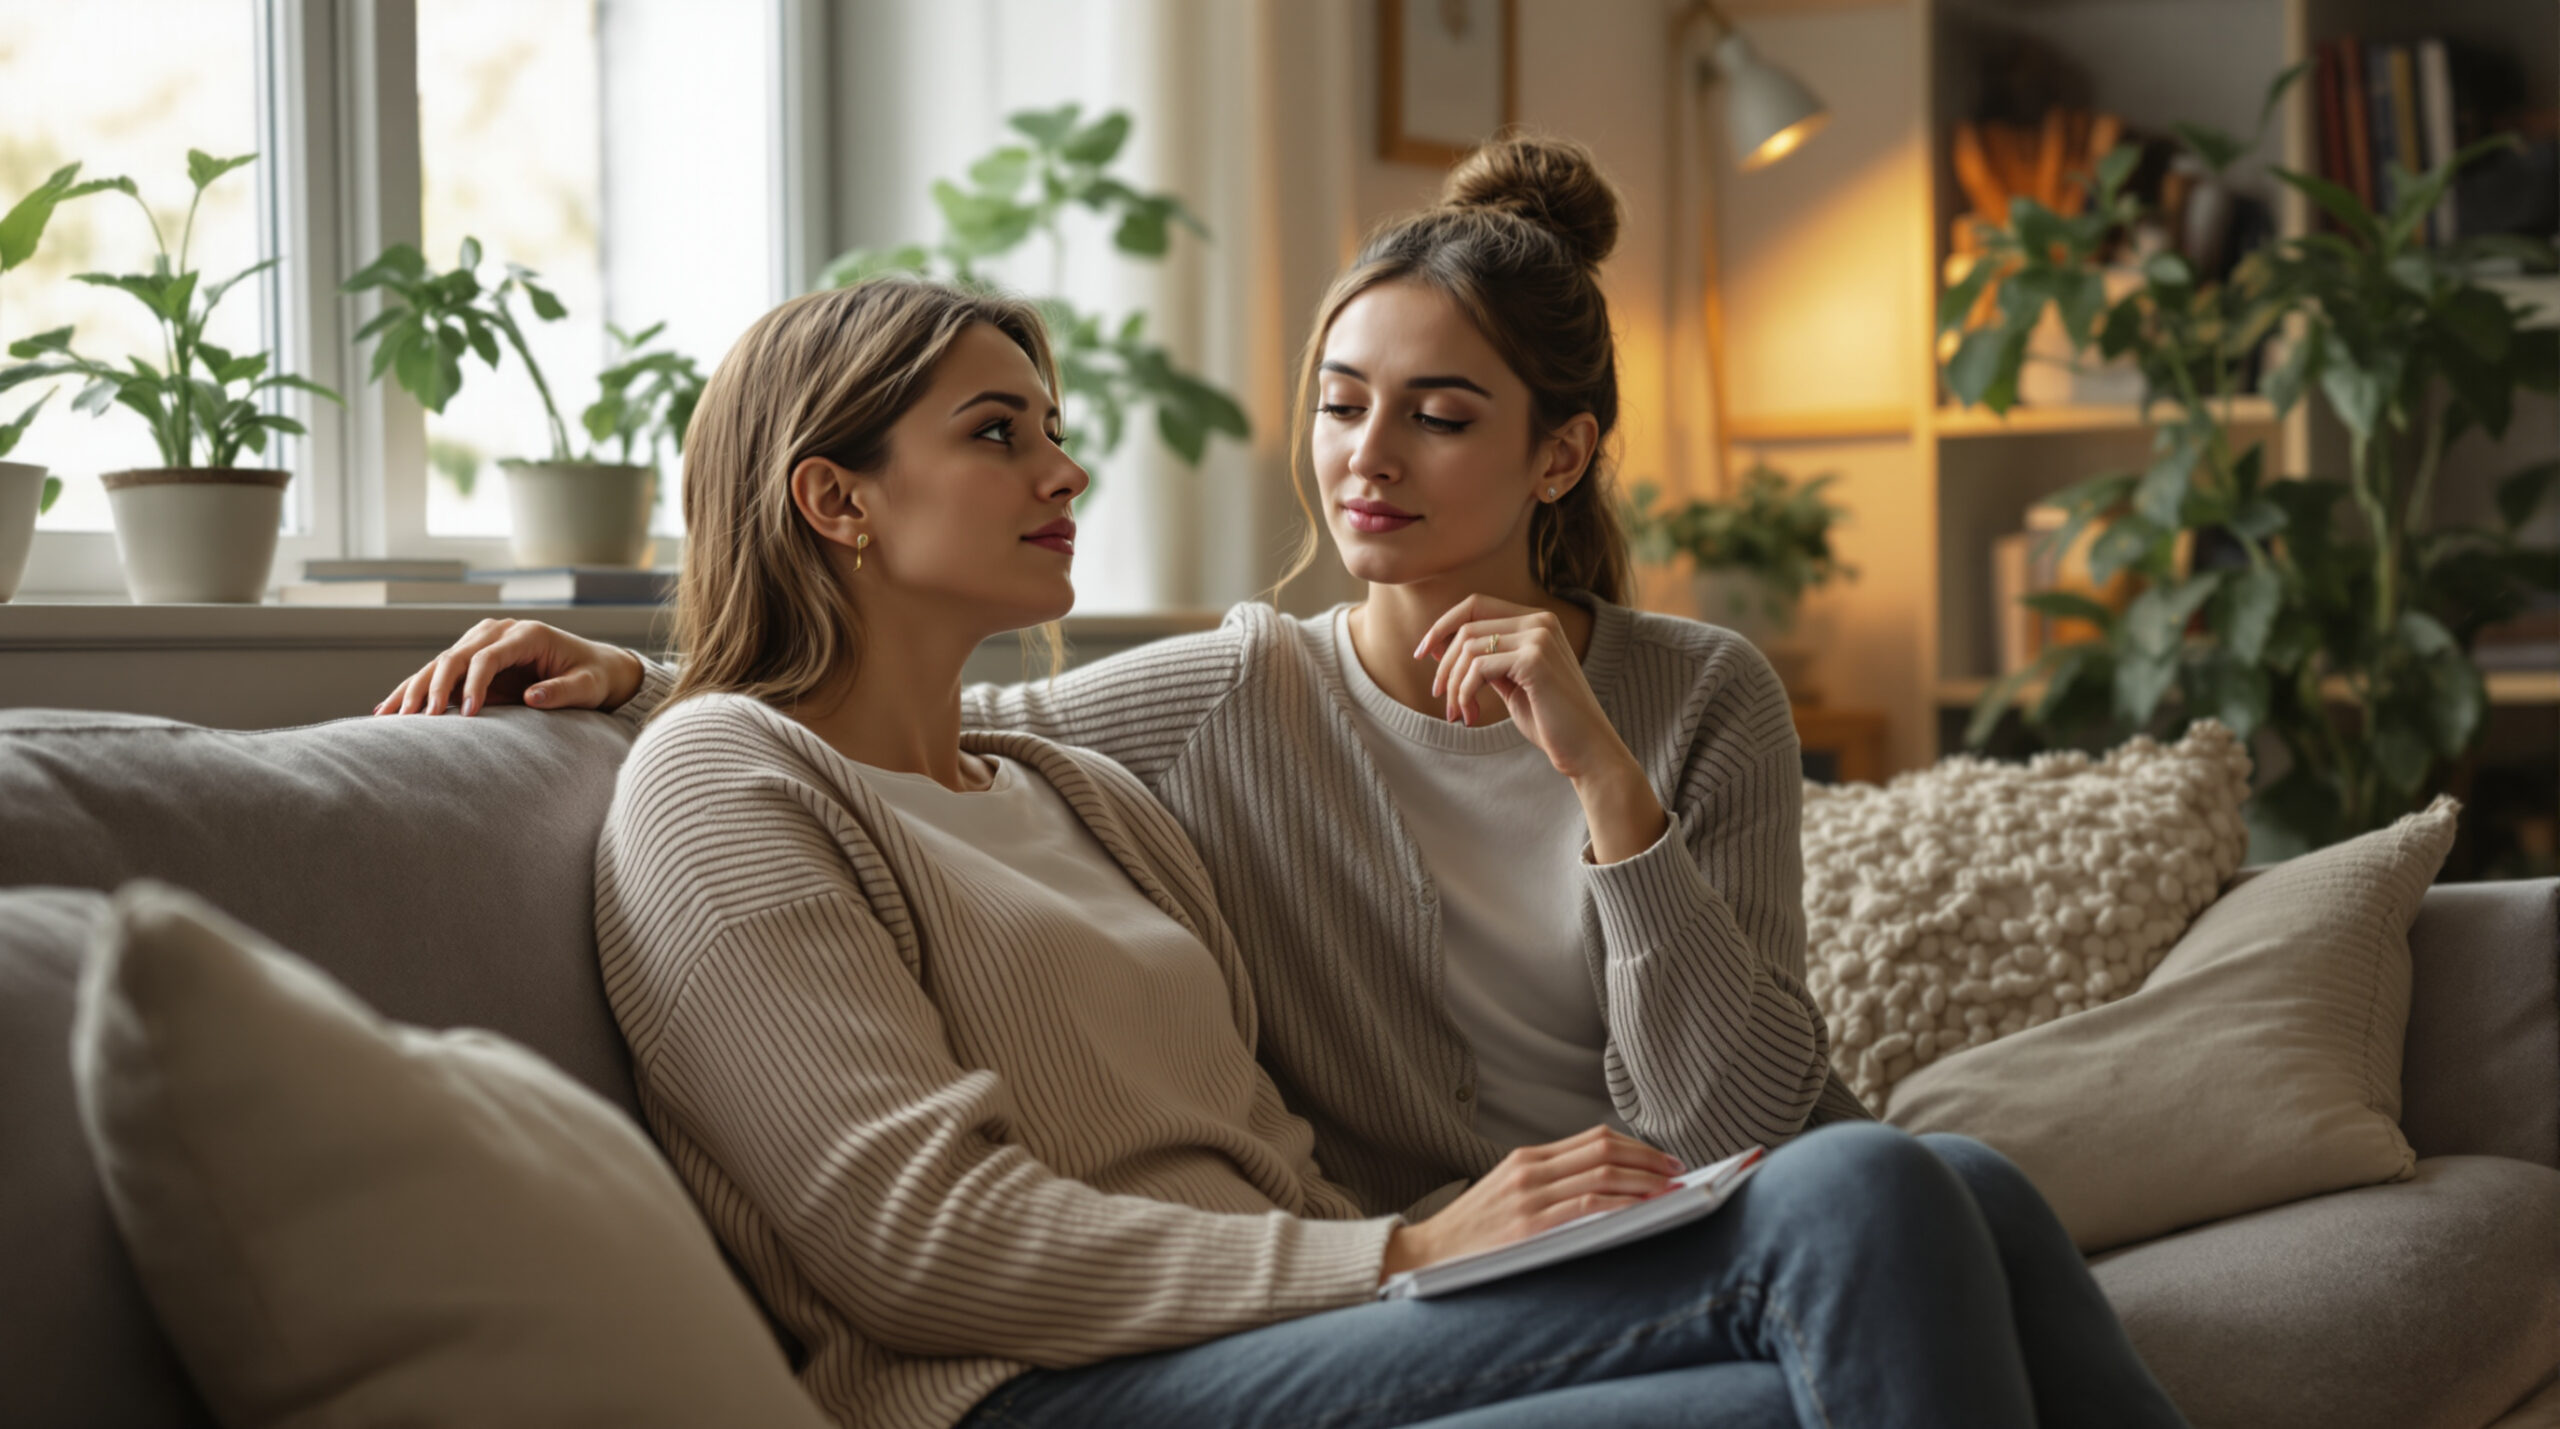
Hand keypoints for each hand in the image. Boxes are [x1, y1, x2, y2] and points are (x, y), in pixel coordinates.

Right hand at [374, 619, 645, 717]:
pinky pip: (440, 673)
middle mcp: (499, 632)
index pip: (488, 656)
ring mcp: (483, 641)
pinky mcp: (474, 657)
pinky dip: (416, 690)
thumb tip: (533, 698)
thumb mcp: (587, 686)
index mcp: (526, 635)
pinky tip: (387, 709)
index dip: (474, 684)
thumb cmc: (593, 676)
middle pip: (456, 655)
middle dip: (434, 686)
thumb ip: (562, 691)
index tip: (465, 714)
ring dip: (414, 688)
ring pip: (440, 662)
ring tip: (387, 715)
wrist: (595, 665)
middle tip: (418, 718)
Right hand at [1380, 1126, 1682, 1282]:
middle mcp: (1530, 1170)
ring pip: (1602, 1174)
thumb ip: (1548, 1182)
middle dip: (1649, 1159)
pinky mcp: (1529, 1225)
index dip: (1636, 1146)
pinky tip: (1642, 1209)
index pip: (1594, 1138)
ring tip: (1670, 1190)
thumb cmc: (1474, 1230)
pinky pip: (1587, 1204)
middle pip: (1604, 1150)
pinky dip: (1622, 1202)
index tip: (1662, 1159)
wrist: (1430, 1252)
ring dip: (1644, 1181)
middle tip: (1677, 1171)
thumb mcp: (1508, 1191)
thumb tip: (1603, 1182)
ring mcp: (1529, 1196)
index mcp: (1527, 1158)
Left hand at [1416, 596, 1624, 779]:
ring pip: (1468, 647)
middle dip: (1444, 664)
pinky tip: (1470, 716)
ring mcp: (1539, 637)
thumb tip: (1438, 646)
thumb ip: (1483, 662)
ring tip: (1457, 713)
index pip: (1475, 605)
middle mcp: (1540, 621)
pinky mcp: (1535, 660)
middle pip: (1467, 625)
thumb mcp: (1510, 685)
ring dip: (1453, 684)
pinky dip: (1465, 692)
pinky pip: (1478, 669)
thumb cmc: (1550, 722)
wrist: (1588, 751)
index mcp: (1536, 622)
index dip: (1442, 625)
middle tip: (1441, 698)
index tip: (1422, 654)